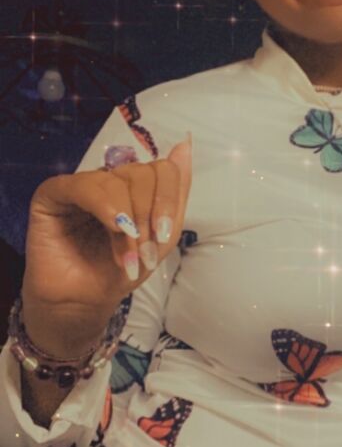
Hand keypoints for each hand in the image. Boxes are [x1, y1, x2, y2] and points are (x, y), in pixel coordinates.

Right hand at [21, 135, 191, 343]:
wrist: (85, 301)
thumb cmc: (121, 269)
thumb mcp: (162, 235)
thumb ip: (176, 192)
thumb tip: (185, 144)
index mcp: (135, 187)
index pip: (162, 169)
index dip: (167, 201)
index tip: (164, 235)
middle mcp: (108, 179)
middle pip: (142, 173)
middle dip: (148, 215)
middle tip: (143, 250)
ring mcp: (81, 184)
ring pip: (116, 181)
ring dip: (128, 221)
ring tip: (125, 254)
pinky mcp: (52, 193)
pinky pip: (82, 185)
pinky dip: (104, 205)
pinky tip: (113, 226)